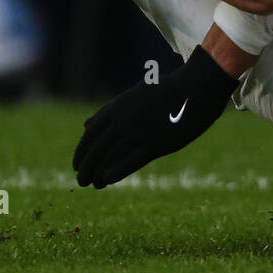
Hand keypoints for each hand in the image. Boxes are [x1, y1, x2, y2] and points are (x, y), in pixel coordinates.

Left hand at [73, 47, 237, 187]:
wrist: (195, 88)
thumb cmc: (167, 90)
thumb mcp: (134, 95)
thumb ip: (109, 112)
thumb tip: (86, 124)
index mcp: (117, 107)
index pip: (90, 135)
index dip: (81, 152)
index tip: (77, 164)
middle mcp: (123, 121)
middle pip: (96, 149)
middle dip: (86, 167)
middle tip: (82, 180)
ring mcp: (138, 132)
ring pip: (109, 158)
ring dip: (98, 174)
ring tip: (94, 185)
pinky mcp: (155, 144)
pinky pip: (130, 162)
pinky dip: (116, 173)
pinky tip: (107, 180)